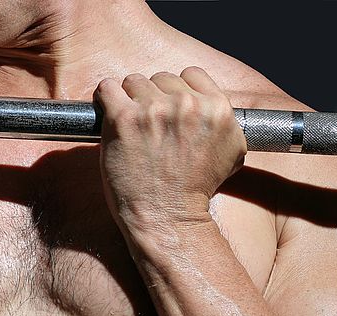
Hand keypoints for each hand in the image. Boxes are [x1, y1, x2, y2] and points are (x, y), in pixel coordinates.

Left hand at [94, 67, 245, 232]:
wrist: (168, 218)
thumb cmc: (195, 192)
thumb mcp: (232, 154)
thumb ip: (226, 123)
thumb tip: (215, 106)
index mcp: (216, 108)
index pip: (190, 75)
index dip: (177, 92)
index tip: (168, 111)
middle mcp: (187, 104)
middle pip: (161, 78)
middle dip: (153, 98)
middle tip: (149, 126)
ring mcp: (153, 110)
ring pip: (134, 82)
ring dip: (129, 100)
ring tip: (131, 127)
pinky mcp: (123, 119)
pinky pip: (106, 89)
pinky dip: (105, 98)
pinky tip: (108, 113)